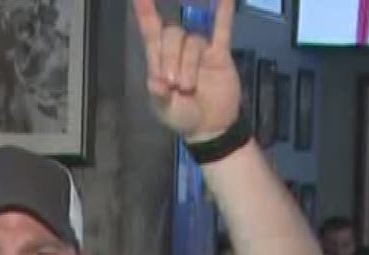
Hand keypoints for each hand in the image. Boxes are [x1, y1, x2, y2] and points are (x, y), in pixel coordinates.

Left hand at [131, 0, 240, 140]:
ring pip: (193, 41)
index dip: (145, 13)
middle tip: (175, 85)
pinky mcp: (219, 54)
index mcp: (159, 62)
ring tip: (191, 88)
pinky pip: (222, 30)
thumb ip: (160, 96)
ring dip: (190, 64)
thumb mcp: (166, 111)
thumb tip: (156, 82)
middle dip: (171, 58)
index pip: (150, 32)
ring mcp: (199, 50)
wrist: (210, 127)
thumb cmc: (183, 117)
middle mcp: (177, 51)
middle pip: (172, 34)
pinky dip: (223, 12)